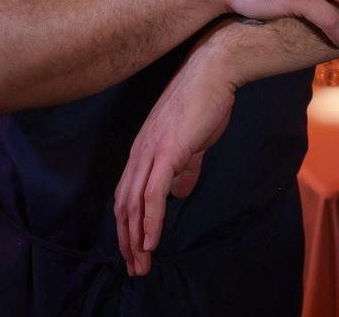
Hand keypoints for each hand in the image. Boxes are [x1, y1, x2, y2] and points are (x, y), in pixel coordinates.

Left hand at [114, 42, 234, 277]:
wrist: (214, 71)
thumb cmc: (206, 102)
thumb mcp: (193, 140)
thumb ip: (184, 167)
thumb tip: (179, 192)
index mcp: (143, 149)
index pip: (126, 194)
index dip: (128, 225)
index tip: (135, 250)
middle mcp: (140, 152)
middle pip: (124, 205)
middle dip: (127, 240)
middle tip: (135, 268)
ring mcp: (151, 150)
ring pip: (134, 204)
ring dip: (136, 238)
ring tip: (141, 264)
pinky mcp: (167, 151)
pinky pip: (153, 194)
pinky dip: (150, 220)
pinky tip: (152, 242)